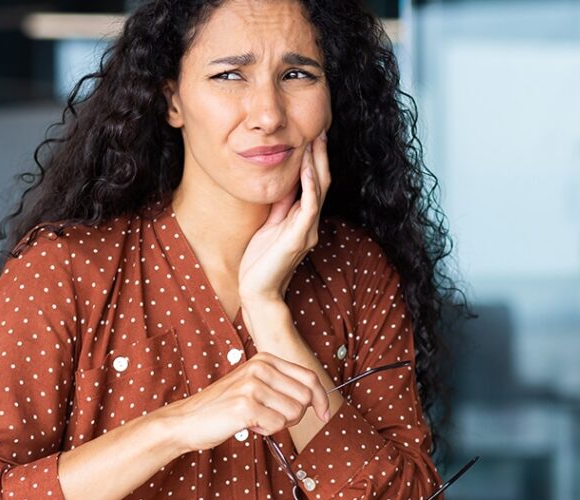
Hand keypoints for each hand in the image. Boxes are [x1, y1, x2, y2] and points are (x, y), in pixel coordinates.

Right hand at [151, 352, 330, 453]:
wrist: (188, 420)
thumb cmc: (223, 407)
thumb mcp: (254, 385)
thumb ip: (281, 385)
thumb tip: (316, 397)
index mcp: (265, 360)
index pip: (309, 377)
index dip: (321, 398)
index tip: (324, 413)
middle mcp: (260, 368)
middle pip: (306, 396)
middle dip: (296, 415)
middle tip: (273, 418)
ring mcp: (253, 385)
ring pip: (294, 412)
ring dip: (279, 424)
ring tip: (256, 419)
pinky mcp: (246, 405)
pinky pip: (277, 425)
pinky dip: (266, 431)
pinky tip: (249, 425)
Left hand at [238, 133, 330, 301]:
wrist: (257, 292)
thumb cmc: (259, 263)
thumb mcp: (269, 226)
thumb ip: (279, 207)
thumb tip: (282, 184)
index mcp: (302, 220)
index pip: (314, 183)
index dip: (315, 159)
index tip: (312, 135)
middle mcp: (309, 223)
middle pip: (322, 181)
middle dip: (320, 154)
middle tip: (320, 128)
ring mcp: (307, 230)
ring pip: (319, 189)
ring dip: (317, 163)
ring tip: (315, 140)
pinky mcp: (299, 237)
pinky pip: (309, 205)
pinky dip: (309, 184)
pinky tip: (307, 167)